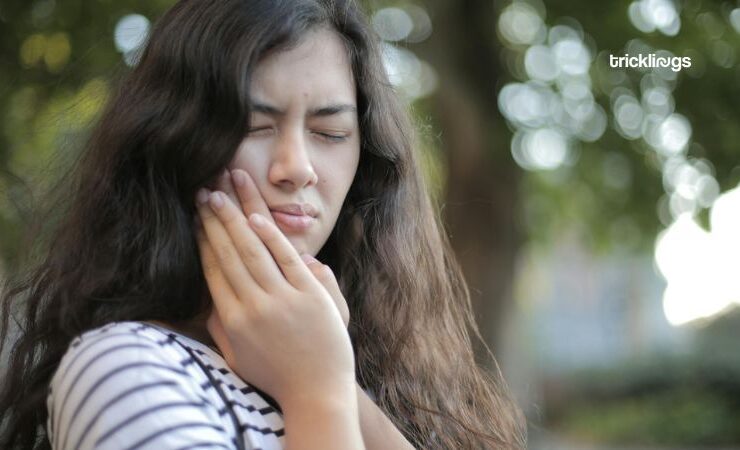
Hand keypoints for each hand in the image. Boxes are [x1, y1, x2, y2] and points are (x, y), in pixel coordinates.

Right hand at [194, 181, 353, 406]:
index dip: (202, 241)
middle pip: (228, 254)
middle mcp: (252, 307)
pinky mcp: (309, 295)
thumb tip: (206, 299)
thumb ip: (219, 329)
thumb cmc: (275, 376)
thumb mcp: (237, 358)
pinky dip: (271, 236)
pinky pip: (286, 258)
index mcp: (232, 321)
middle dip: (213, 221)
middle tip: (202, 194)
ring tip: (221, 194)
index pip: (213, 270)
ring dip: (234, 219)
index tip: (194, 218)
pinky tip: (255, 217)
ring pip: (252, 251)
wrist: (316, 392)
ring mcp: (281, 300)